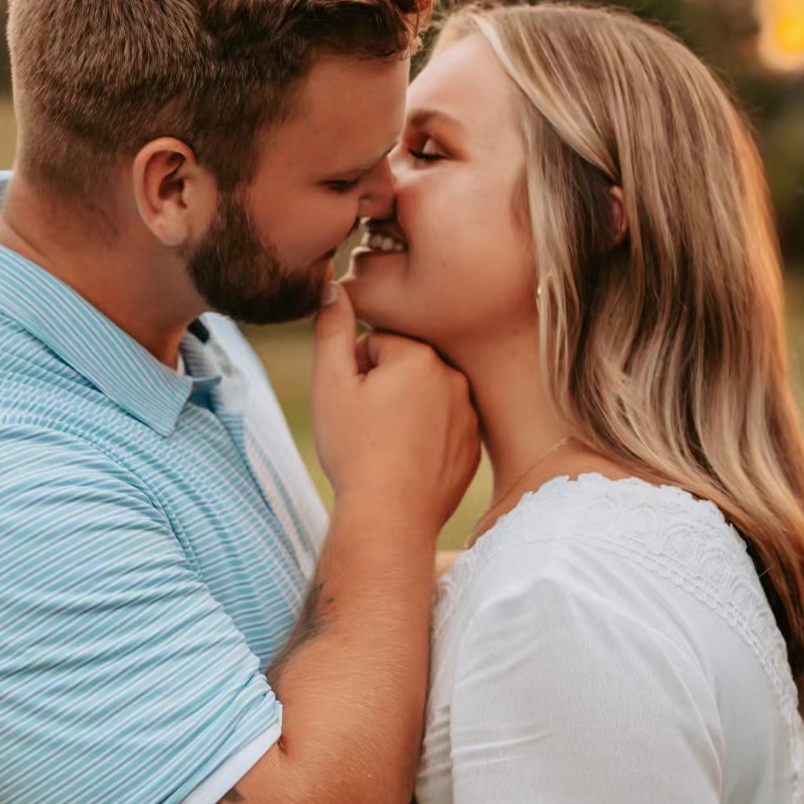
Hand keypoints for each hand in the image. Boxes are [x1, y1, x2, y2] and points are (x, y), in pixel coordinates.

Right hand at [311, 283, 479, 531]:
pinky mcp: (474, 444)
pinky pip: (443, 425)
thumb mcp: (330, 385)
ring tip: (387, 445)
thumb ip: (332, 328)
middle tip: (367, 426)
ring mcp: (469, 413)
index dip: (356, 372)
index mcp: (420, 355)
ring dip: (405, 410)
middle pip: (405, 366)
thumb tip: (334, 286)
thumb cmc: (354, 450)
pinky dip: (425, 436)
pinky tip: (407, 461)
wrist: (390, 517)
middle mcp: (454, 377)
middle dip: (383, 387)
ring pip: (425, 396)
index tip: (353, 405)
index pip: (378, 344)